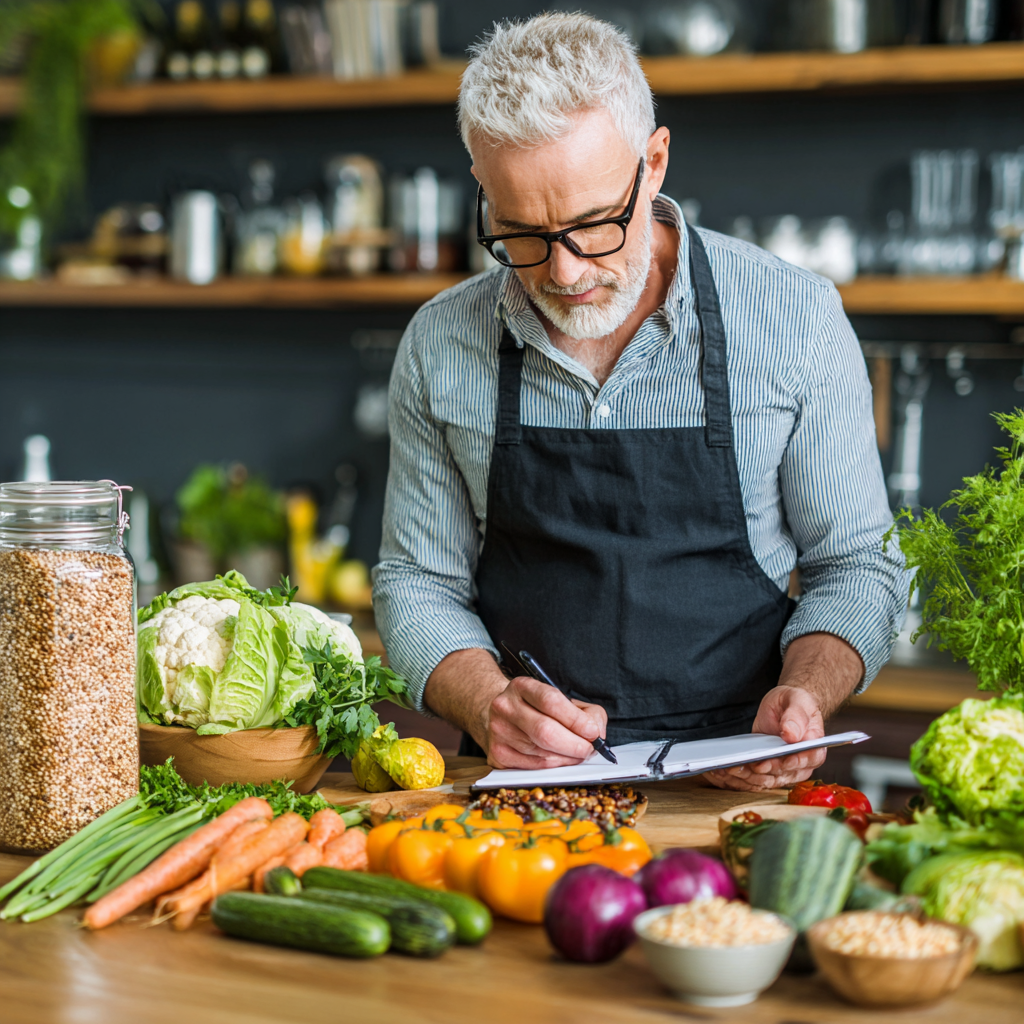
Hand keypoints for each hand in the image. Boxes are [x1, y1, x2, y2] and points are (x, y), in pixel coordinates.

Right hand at [484, 676, 608, 769]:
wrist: (504, 714)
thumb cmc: (539, 707)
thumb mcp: (561, 698)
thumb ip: (586, 712)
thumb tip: (596, 734)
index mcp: (522, 686)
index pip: (550, 701)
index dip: (576, 719)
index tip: (593, 731)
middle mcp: (505, 707)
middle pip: (545, 731)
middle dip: (575, 744)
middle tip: (590, 749)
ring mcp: (499, 732)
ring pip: (542, 753)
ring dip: (568, 758)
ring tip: (577, 753)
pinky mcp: (498, 755)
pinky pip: (534, 767)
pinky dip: (555, 766)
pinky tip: (561, 759)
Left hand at [704, 685, 825, 791]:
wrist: (786, 709)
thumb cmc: (795, 704)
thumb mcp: (798, 701)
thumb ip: (796, 716)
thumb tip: (792, 735)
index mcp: (813, 748)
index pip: (808, 760)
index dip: (794, 762)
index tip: (779, 761)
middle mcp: (800, 765)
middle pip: (782, 774)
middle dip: (762, 771)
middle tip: (745, 764)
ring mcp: (783, 771)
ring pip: (766, 781)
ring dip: (746, 777)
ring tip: (728, 768)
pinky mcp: (767, 771)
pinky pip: (754, 781)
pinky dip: (740, 779)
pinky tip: (724, 772)